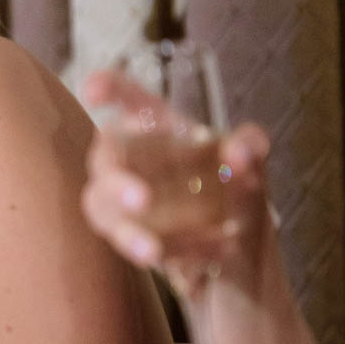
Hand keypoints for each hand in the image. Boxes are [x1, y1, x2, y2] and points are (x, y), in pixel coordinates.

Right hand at [80, 68, 274, 288]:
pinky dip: (172, 251)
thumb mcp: (252, 161)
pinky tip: (213, 255)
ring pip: (102, 210)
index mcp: (154, 126)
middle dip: (115, 181)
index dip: (107, 88)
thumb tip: (241, 149)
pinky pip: (135, 244)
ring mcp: (124, 200)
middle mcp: (132, 159)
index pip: (126, 96)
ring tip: (153, 253)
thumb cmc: (234, 183)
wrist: (238, 239)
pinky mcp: (131, 236)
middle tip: (142, 201)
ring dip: (126, 232)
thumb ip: (250, 147)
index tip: (93, 91)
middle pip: (105, 160)